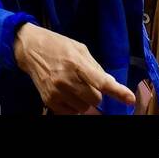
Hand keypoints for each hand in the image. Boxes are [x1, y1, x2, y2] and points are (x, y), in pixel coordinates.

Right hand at [14, 24, 134, 113]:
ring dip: (84, 100)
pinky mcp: (50, 101)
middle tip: (86, 82)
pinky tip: (67, 93)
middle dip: (95, 92)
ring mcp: (57, 92)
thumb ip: (95, 66)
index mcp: (76, 63)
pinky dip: (73, 106)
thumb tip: (111, 83)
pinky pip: (72, 113)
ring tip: (73, 85)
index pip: (101, 82)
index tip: (130, 99)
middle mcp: (67, 80)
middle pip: (96, 99)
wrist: (29, 49)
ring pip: (85, 108)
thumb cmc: (56, 45)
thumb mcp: (78, 48)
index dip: (118, 92)